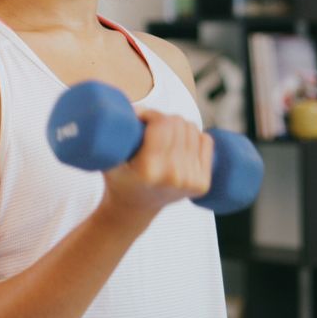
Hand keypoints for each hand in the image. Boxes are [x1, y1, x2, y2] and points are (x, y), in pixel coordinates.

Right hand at [99, 106, 214, 219]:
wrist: (133, 209)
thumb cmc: (119, 177)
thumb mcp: (110, 155)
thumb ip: (119, 131)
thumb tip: (136, 107)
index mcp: (149, 169)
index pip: (162, 123)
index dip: (150, 114)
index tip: (142, 119)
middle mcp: (173, 176)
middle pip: (179, 124)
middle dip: (164, 120)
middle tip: (152, 128)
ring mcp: (190, 181)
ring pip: (193, 130)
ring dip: (179, 127)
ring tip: (165, 137)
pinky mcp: (202, 184)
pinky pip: (206, 141)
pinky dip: (195, 137)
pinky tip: (181, 145)